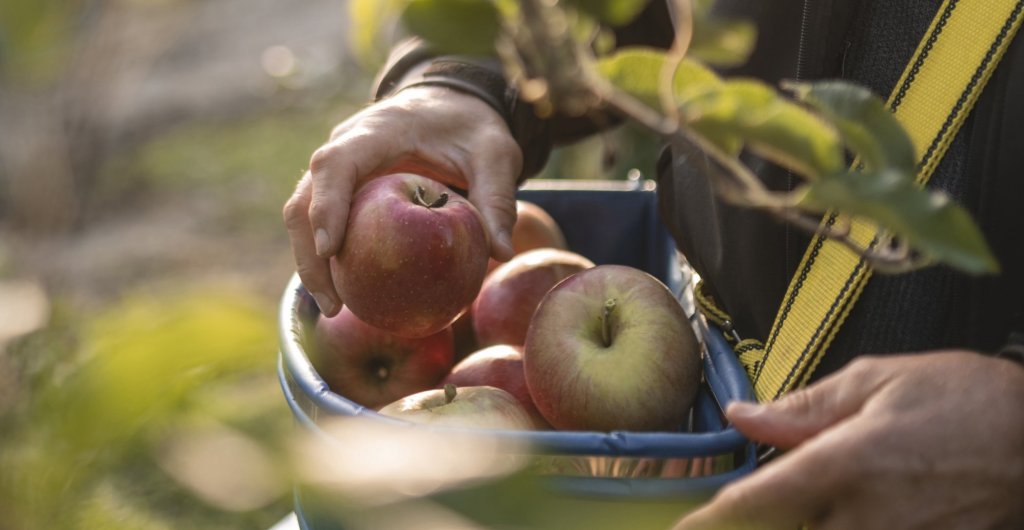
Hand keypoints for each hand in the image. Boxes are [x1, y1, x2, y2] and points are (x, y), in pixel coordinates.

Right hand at [282, 86, 522, 315]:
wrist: (451, 104)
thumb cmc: (471, 127)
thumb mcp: (496, 154)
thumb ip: (498, 198)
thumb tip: (502, 254)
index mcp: (378, 130)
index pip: (336, 163)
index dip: (326, 205)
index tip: (329, 250)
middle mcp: (346, 146)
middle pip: (304, 197)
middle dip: (309, 253)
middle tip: (332, 304)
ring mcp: (340, 169)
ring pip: (303, 214)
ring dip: (312, 263)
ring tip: (334, 309)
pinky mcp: (343, 190)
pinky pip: (322, 224)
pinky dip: (329, 259)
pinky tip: (348, 296)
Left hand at [673, 351, 1023, 529]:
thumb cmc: (966, 400)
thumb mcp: (877, 382)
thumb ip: (802, 406)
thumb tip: (743, 414)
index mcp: (838, 465)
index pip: (748, 507)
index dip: (703, 525)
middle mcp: (859, 518)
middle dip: (755, 521)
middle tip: (754, 502)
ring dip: (802, 521)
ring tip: (814, 497)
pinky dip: (836, 527)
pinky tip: (834, 511)